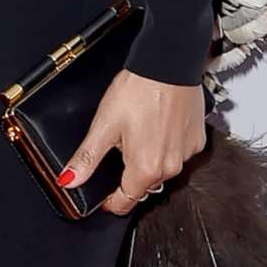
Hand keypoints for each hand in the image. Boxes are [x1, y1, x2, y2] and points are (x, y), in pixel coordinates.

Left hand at [59, 68, 205, 215]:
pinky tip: (158, 126)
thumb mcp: (104, 125)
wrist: (168, 64)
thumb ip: (86, 158)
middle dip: (129, 176)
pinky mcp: (197, 141)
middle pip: (144, 186)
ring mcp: (186, 154)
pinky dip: (167, 147)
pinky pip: (178, 154)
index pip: (126, 202)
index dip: (111, 201)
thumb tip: (69, 181)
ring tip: (139, 133)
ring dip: (149, 161)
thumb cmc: (138, 90)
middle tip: (119, 148)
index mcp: (145, 168)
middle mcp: (170, 167)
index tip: (104, 195)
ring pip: (162, 170)